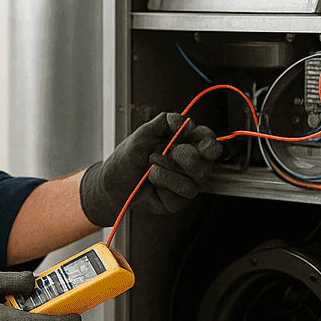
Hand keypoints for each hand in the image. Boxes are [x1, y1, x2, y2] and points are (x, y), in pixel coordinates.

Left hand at [79, 112, 222, 226]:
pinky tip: (153, 182)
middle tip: (168, 152)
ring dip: (169, 168)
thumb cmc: (127, 159)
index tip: (197, 141)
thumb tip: (184, 120)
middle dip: (187, 155)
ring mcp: (186, 182)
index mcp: (184, 143)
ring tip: (151, 167)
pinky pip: (184, 191)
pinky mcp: (180, 200)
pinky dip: (164, 182)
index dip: (208, 140)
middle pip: (207, 159)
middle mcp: (189, 163)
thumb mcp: (143, 133)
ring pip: (197, 176)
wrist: (112, 184)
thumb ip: (164, 122)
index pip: (207, 139)